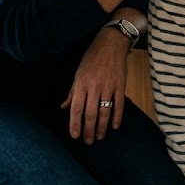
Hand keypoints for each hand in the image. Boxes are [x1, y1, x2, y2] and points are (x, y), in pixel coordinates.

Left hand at [61, 27, 130, 143]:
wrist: (111, 44)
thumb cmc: (92, 57)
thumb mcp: (78, 72)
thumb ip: (72, 91)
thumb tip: (64, 107)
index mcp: (81, 83)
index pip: (76, 108)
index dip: (75, 123)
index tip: (74, 136)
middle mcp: (94, 87)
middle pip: (90, 113)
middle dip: (88, 129)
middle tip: (88, 141)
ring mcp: (108, 87)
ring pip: (104, 112)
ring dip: (102, 127)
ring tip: (99, 137)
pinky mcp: (120, 86)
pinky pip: (119, 105)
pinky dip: (117, 117)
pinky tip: (114, 126)